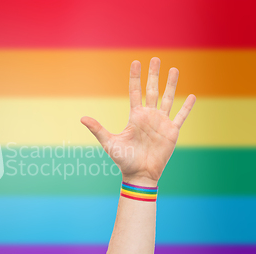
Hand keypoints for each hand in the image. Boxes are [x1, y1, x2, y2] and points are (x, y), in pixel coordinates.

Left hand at [81, 58, 194, 186]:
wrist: (139, 174)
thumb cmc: (123, 160)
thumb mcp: (109, 142)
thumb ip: (97, 129)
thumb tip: (82, 118)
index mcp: (135, 116)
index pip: (134, 91)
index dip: (135, 77)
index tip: (135, 62)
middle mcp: (148, 116)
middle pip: (152, 90)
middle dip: (153, 75)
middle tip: (155, 59)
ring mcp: (161, 123)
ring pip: (168, 98)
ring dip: (171, 84)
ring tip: (174, 69)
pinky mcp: (172, 132)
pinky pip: (181, 116)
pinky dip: (187, 107)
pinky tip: (192, 96)